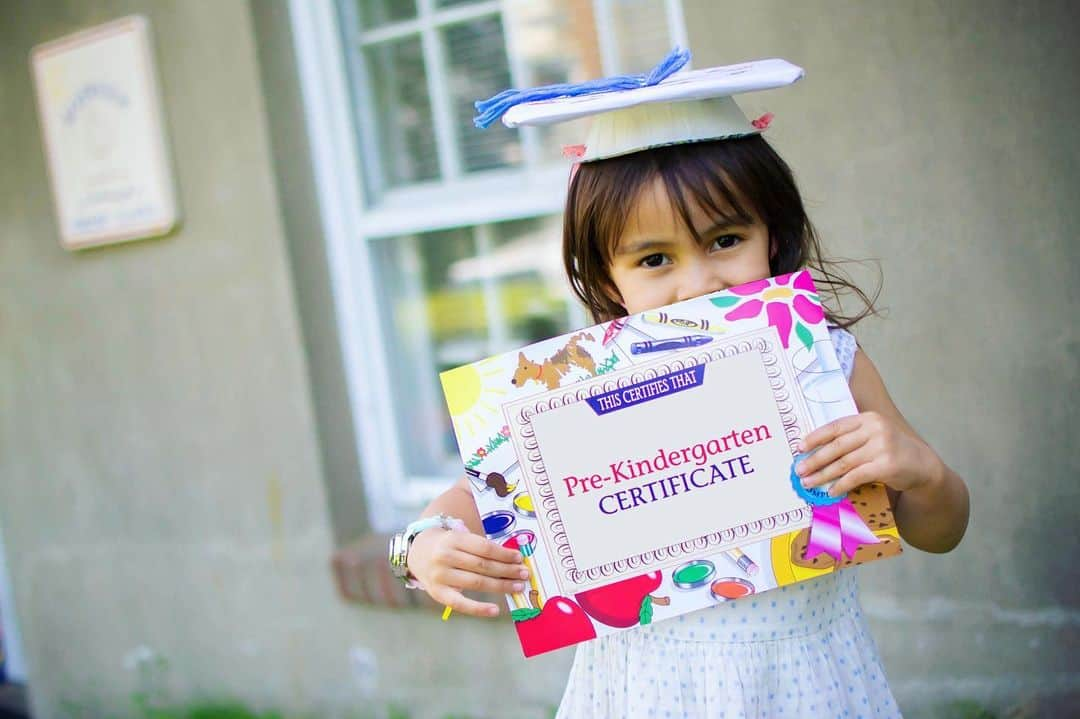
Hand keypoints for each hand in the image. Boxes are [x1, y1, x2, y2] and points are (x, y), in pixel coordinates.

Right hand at [407, 528, 529, 617]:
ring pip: (476, 582)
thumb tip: (512, 560)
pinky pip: (460, 604)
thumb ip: (480, 548)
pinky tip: (495, 610)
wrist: (416, 552)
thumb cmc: (447, 545)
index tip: (519, 559)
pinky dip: (479, 608)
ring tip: (517, 587)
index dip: (504, 554)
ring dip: (500, 586)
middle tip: (524, 574)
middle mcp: (445, 557)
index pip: (484, 548)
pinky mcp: (437, 593)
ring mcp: (440, 576)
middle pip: (482, 565)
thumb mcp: (459, 538)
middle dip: (506, 570)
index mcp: (453, 539)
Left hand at [795, 411, 942, 496]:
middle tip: (799, 470)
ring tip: (809, 482)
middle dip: (815, 459)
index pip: (836, 427)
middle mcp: (875, 429)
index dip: (816, 437)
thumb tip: (815, 452)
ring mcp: (882, 447)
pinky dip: (841, 485)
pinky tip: (831, 491)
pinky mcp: (886, 466)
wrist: (922, 465)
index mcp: (868, 419)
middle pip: (837, 446)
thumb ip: (851, 438)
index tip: (800, 448)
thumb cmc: (890, 450)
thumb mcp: (873, 436)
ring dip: (823, 475)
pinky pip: (856, 476)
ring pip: (844, 463)